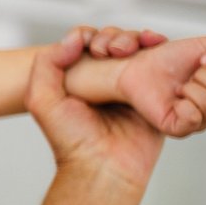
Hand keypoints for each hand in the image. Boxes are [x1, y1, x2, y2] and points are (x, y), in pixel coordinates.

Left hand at [28, 28, 164, 199]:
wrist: (104, 169)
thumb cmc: (71, 141)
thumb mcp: (42, 100)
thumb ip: (46, 64)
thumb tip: (75, 37)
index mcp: (78, 80)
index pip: (88, 43)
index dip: (94, 35)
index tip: (94, 40)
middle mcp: (104, 81)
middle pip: (117, 43)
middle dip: (121, 36)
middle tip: (119, 48)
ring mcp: (131, 89)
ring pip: (140, 51)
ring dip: (143, 39)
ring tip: (145, 41)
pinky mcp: (155, 98)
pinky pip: (163, 69)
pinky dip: (163, 53)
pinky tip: (161, 45)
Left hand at [103, 33, 205, 135]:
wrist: (138, 66)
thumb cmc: (171, 58)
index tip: (202, 58)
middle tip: (189, 73)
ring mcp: (202, 119)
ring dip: (192, 87)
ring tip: (179, 86)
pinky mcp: (181, 129)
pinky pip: (193, 119)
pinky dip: (183, 104)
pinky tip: (174, 100)